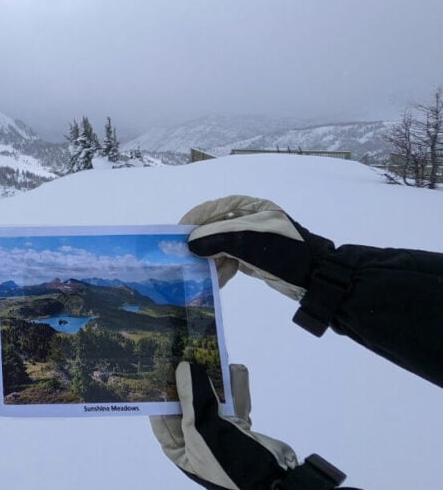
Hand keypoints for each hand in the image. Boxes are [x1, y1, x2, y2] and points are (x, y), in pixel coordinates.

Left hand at [150, 362, 350, 489]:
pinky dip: (236, 387)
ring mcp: (220, 433)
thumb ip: (193, 398)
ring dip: (215, 379)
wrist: (278, 480)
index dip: (160, 392)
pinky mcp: (241, 428)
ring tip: (211, 354)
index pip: (163, 417)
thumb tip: (184, 367)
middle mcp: (197, 441)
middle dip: (190, 380)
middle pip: (188, 404)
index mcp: (181, 449)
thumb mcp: (205, 431)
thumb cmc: (230, 463)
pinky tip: (236, 370)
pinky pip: (235, 403)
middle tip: (185, 352)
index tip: (158, 366)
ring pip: (213, 400)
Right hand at [180, 195, 334, 301]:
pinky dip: (220, 270)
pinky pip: (227, 261)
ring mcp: (248, 239)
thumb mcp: (247, 241)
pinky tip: (213, 282)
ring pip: (218, 248)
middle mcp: (244, 220)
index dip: (190, 223)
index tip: (173, 239)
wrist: (316, 276)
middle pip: (211, 230)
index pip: (209, 211)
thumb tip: (189, 243)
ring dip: (208, 262)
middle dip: (198, 246)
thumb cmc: (283, 251)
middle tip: (182, 261)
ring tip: (197, 276)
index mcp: (245, 207)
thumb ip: (215, 238)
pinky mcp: (251, 257)